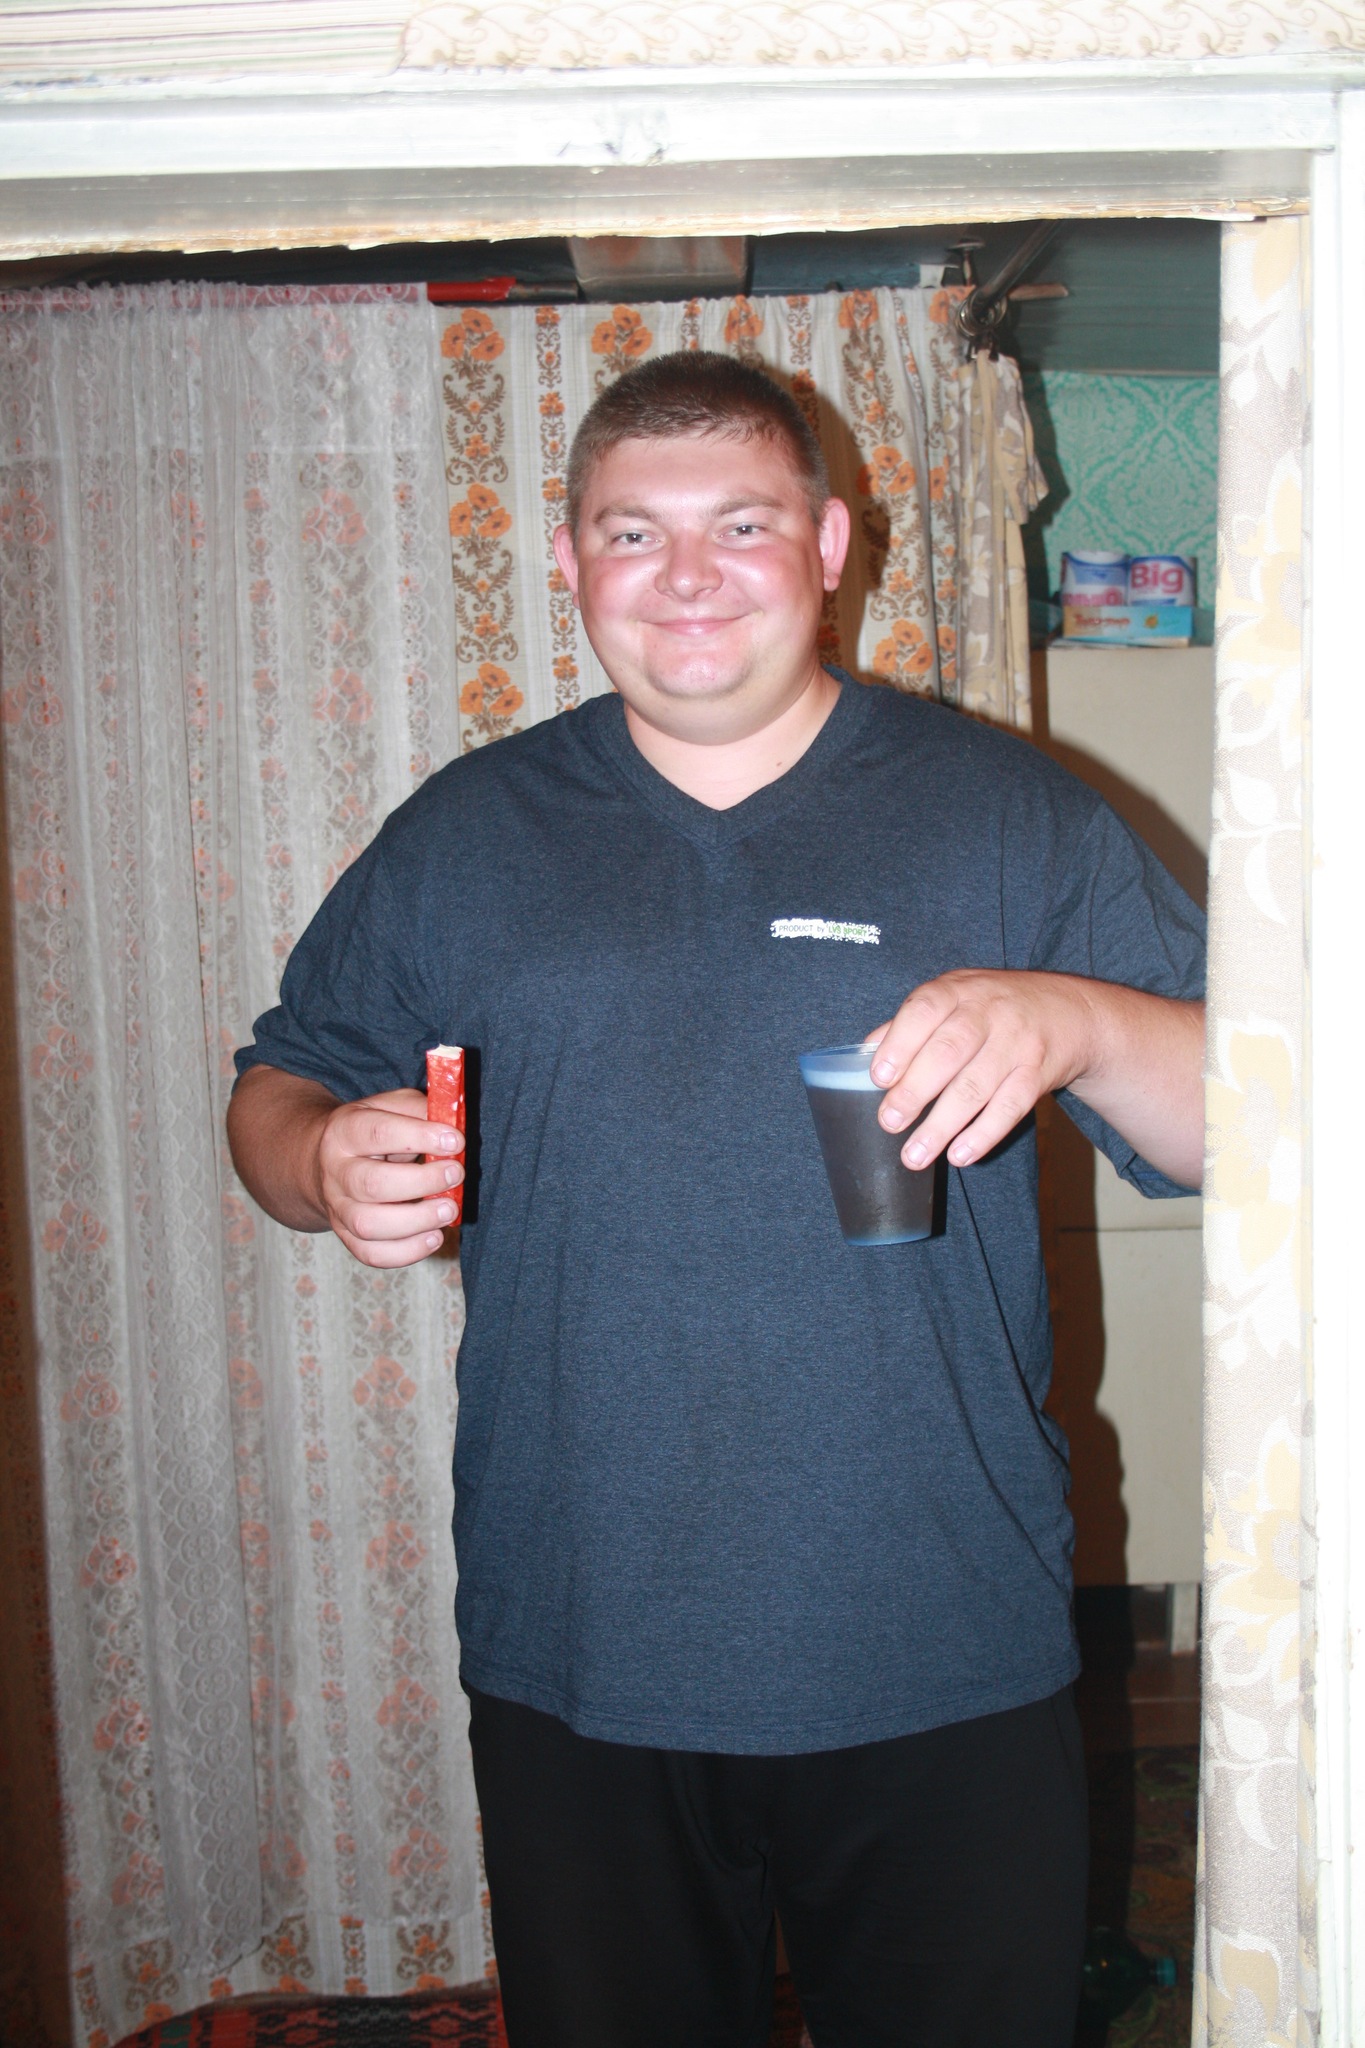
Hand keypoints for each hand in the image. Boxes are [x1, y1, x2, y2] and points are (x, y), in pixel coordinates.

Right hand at [314, 1087, 465, 1267]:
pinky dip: (407, 1251)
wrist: (326, 1162)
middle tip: (455, 1174)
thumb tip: (450, 1130)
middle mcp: (336, 1172)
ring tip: (448, 1209)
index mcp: (344, 1131)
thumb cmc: (373, 1131)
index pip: (378, 1133)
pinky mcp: (347, 1236)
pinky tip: (434, 1236)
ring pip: (368, 1225)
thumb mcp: (391, 1107)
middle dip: (421, 1182)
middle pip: (371, 1184)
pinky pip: (373, 1254)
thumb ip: (420, 1111)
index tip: (455, 1141)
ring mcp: (338, 1208)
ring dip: (416, 1221)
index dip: (419, 1137)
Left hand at [864, 970, 1097, 1171]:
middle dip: (915, 1091)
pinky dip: (983, 1134)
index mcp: (958, 990)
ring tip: (914, 1155)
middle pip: (949, 1052)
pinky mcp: (1039, 1073)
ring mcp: (1017, 1043)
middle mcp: (989, 1012)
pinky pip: (1011, 1107)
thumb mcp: (954, 997)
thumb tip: (864, 1054)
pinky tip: (959, 1155)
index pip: (925, 1010)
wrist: (1069, 1010)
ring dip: (942, 1125)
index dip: (900, 1044)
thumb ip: (910, 1024)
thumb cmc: (993, 1007)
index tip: (879, 1077)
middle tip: (889, 1123)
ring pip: (977, 1086)